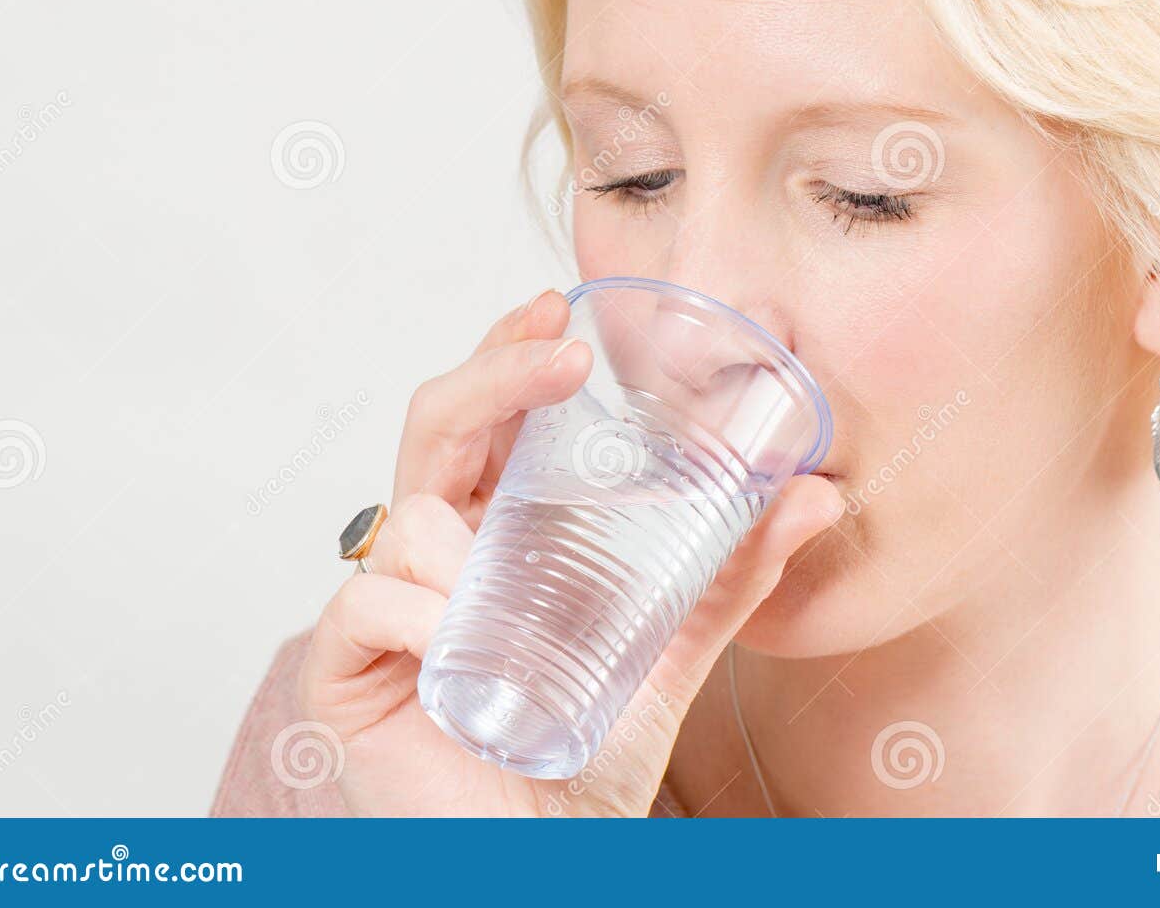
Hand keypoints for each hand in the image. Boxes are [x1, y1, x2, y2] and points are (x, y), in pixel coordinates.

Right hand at [297, 289, 843, 815]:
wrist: (545, 857)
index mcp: (494, 533)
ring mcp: (385, 606)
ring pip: (403, 516)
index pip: (488, 419)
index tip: (555, 306)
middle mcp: (434, 555)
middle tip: (560, 354)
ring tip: (503, 587)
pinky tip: (450, 635)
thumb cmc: (586, 749)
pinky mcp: (346, 670)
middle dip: (491, 373)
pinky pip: (367, 603)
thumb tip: (814, 496)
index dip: (508, 354)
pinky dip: (416, 611)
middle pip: (436, 427)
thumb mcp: (671, 647)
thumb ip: (730, 574)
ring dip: (460, 534)